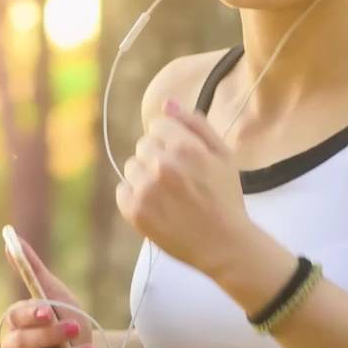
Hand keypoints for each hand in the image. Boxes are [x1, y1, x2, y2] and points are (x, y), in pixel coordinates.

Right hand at [1, 238, 102, 347]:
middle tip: (75, 327)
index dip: (30, 316)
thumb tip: (10, 237)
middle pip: (22, 346)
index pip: (15, 319)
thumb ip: (32, 269)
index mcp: (17, 324)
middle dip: (48, 337)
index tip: (47, 310)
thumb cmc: (66, 318)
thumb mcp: (55, 293)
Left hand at [115, 97, 251, 277]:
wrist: (223, 244)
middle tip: (179, 180)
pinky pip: (122, 190)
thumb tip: (166, 103)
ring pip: (131, 167)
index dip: (171, 140)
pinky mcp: (134, 211)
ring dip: (145, 176)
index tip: (183, 158)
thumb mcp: (222, 155)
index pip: (157, 126)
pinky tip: (157, 206)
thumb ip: (195, 124)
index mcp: (184, 147)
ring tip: (169, 195)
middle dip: (158, 157)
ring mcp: (145, 189)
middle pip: (143, 145)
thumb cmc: (225, 198)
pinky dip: (135, 196)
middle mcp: (162, 165)